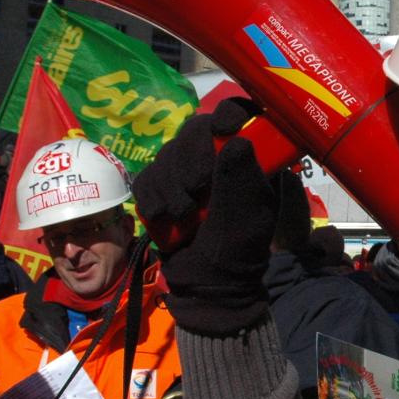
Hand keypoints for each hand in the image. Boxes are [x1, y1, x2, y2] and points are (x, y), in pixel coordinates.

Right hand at [134, 101, 275, 335]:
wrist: (208, 284)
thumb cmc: (238, 249)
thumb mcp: (252, 216)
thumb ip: (243, 178)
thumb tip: (235, 140)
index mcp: (247, 156)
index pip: (237, 115)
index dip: (228, 114)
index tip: (223, 129)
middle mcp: (214, 156)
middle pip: (195, 130)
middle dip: (193, 158)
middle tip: (198, 188)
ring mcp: (183, 170)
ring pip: (167, 154)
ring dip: (174, 187)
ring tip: (188, 215)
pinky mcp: (158, 188)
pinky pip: (146, 178)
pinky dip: (154, 199)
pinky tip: (168, 218)